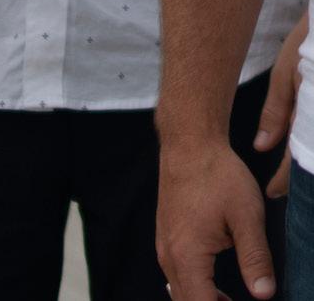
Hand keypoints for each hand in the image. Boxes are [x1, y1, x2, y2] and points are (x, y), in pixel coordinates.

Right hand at [158, 140, 275, 299]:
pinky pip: (176, 276)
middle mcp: (169, 255)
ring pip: (179, 292)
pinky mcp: (165, 237)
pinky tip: (215, 287)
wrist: (189, 142)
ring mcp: (164, 245)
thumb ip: (255, 258)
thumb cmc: (217, 174)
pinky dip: (194, 289)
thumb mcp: (246, 215)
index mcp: (187, 255)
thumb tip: (264, 294)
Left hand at [253, 11, 305, 198]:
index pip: (296, 161)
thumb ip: (276, 114)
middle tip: (287, 189)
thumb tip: (260, 147)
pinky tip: (311, 149)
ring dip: (311, 162)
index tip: (271, 192)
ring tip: (301, 177)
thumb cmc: (311, 45)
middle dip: (303, 178)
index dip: (284, 181)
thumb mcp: (286, 75)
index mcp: (311, 119)